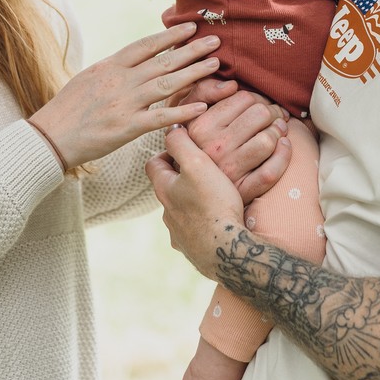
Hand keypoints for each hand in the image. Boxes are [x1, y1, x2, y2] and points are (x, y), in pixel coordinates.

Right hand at [30, 23, 219, 168]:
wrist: (50, 136)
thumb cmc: (67, 109)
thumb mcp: (89, 78)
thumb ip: (114, 70)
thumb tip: (133, 60)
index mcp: (109, 66)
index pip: (145, 44)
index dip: (170, 35)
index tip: (190, 26)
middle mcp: (120, 81)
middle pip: (163, 61)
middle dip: (192, 50)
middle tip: (215, 41)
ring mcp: (124, 103)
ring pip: (167, 84)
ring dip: (194, 73)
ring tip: (215, 65)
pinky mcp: (127, 128)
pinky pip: (160, 118)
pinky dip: (182, 112)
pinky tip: (201, 107)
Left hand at [147, 124, 246, 280]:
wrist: (225, 251)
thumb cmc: (213, 205)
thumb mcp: (197, 164)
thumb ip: (181, 143)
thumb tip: (172, 128)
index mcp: (164, 190)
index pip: (154, 163)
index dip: (167, 153)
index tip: (185, 149)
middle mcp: (166, 213)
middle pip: (167, 188)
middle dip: (181, 178)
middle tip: (203, 170)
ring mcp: (178, 233)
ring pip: (180, 211)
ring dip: (191, 202)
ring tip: (213, 196)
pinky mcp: (191, 249)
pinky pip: (193, 232)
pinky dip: (201, 224)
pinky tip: (216, 222)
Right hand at [184, 88, 289, 203]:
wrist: (193, 192)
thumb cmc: (195, 146)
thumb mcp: (189, 115)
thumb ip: (204, 91)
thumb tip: (231, 85)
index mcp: (201, 126)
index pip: (244, 98)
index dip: (259, 98)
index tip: (262, 105)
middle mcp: (214, 147)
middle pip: (260, 115)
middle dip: (273, 112)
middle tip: (274, 116)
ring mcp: (229, 170)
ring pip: (267, 141)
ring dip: (278, 131)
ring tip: (277, 131)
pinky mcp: (243, 190)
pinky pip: (271, 171)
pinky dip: (284, 155)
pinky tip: (283, 146)